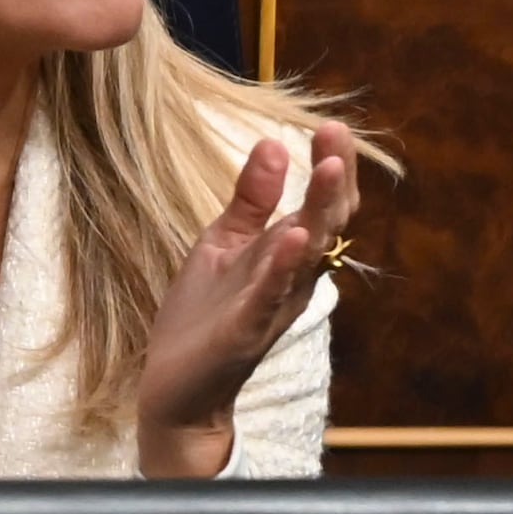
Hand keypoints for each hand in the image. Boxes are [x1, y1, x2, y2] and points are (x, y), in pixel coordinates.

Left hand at [134, 123, 358, 480]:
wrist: (176, 388)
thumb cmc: (205, 314)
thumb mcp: (224, 244)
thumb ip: (251, 200)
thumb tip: (273, 142)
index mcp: (287, 257)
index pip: (322, 207)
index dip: (331, 167)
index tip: (331, 125)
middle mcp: (292, 280)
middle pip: (325, 224)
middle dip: (333, 179)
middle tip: (336, 133)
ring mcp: (272, 305)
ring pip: (306, 256)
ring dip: (316, 212)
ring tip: (327, 169)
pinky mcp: (245, 331)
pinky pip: (269, 296)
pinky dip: (280, 267)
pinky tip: (291, 238)